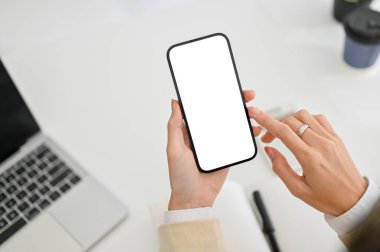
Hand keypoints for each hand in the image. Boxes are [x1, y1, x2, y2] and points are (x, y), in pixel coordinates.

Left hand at [166, 90, 261, 209]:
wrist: (194, 199)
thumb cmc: (180, 177)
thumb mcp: (174, 149)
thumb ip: (174, 126)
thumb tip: (175, 103)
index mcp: (191, 131)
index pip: (203, 109)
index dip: (213, 96)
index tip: (222, 87)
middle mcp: (205, 135)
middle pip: (220, 113)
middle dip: (233, 102)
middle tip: (244, 94)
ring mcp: (217, 144)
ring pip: (231, 124)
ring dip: (242, 115)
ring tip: (252, 109)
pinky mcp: (227, 153)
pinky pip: (238, 140)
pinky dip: (247, 132)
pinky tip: (253, 127)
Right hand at [249, 107, 366, 215]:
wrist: (354, 199)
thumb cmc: (329, 197)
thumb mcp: (298, 189)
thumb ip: (280, 168)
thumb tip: (270, 151)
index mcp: (310, 158)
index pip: (283, 132)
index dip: (265, 120)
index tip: (255, 113)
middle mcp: (321, 145)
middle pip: (291, 122)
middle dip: (274, 125)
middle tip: (268, 137)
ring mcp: (330, 139)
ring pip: (304, 116)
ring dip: (289, 120)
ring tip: (284, 133)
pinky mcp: (336, 138)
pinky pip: (319, 118)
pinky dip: (305, 119)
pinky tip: (301, 129)